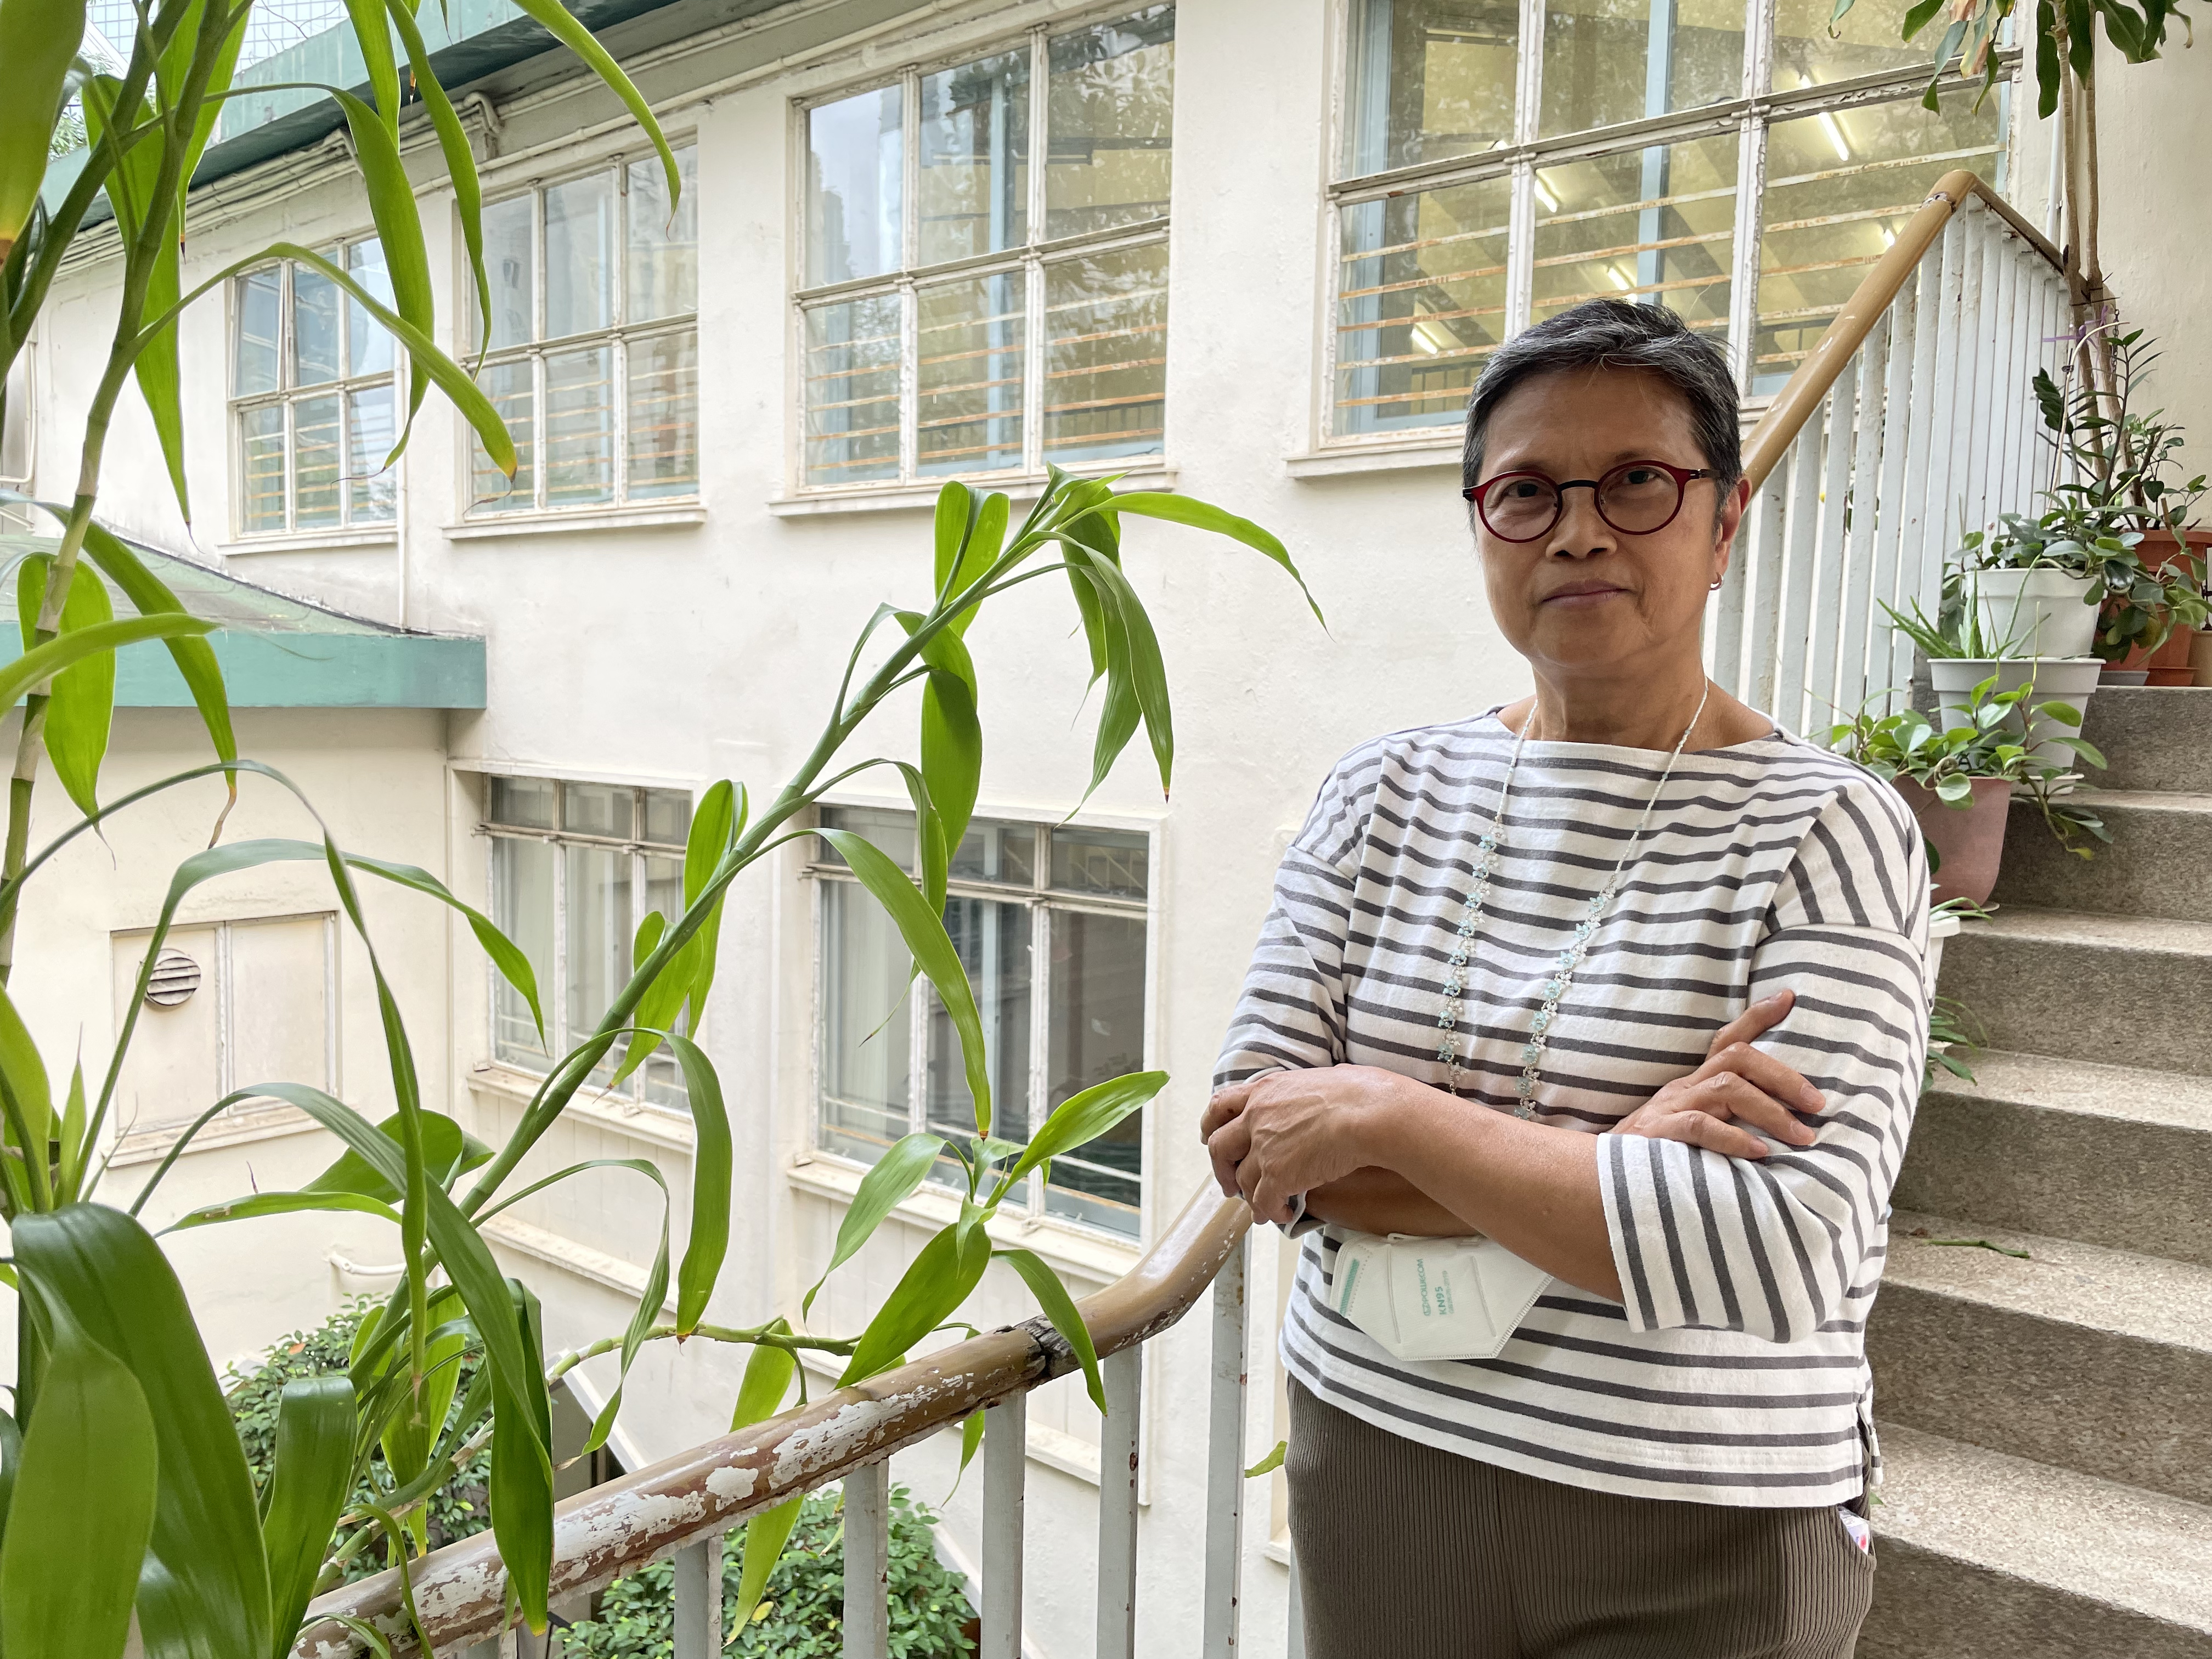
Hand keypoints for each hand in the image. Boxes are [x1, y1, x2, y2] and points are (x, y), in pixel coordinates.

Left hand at [1200, 1066, 1411, 1225]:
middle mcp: (1257, 1117)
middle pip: (1219, 1147)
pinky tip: (1284, 1213)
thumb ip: (1312, 1089)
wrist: (1370, 1114)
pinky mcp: (1277, 1175)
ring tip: (1263, 1208)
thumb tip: (1334, 1084)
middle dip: (1221, 1170)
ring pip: (1242, 1180)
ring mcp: (1264, 1147)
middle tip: (1229, 1185)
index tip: (1210, 1137)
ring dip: (1250, 1197)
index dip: (1211, 1125)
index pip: (1221, 1105)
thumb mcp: (1325, 1077)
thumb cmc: (1361, 1093)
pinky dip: (1270, 1211)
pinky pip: (1263, 1201)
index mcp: (1266, 1090)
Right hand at [1609, 991, 1824, 1157]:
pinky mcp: (1658, 1134)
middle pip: (1737, 1059)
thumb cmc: (1657, 1161)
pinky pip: (1700, 1125)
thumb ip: (1725, 1125)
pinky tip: (1760, 1153)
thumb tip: (1782, 1128)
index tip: (1788, 997)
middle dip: (1783, 1076)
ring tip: (1802, 1135)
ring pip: (1726, 1087)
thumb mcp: (1693, 1135)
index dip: (1757, 1017)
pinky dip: (1734, 1137)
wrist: (1599, 1182)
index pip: (1726, 1042)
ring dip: (1771, 1110)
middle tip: (1817, 1103)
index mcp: (1692, 1085)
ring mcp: (1669, 1109)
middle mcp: (1682, 1089)